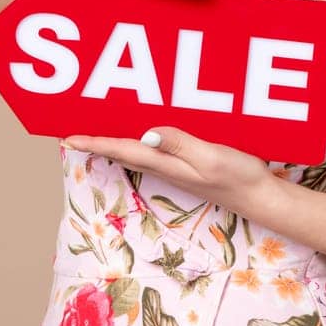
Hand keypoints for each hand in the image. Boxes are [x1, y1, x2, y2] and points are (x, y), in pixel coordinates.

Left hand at [62, 126, 279, 216]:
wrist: (259, 197)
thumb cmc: (237, 177)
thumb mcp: (210, 157)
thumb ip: (179, 144)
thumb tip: (146, 134)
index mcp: (165, 163)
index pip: (121, 149)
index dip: (93, 142)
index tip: (66, 137)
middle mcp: (164, 166)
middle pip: (120, 151)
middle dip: (95, 142)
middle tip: (70, 131)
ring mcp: (174, 167)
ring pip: (133, 151)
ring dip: (111, 142)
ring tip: (94, 129)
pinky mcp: (185, 164)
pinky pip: (151, 150)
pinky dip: (134, 140)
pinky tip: (137, 132)